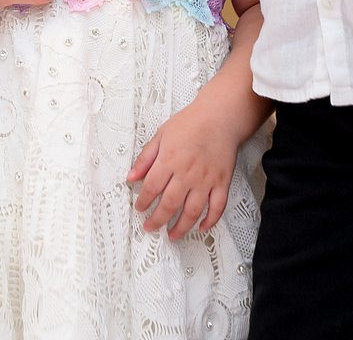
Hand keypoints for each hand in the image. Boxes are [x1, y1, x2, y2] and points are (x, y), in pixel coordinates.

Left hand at [128, 95, 243, 239]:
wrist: (219, 117)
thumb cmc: (190, 123)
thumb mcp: (161, 135)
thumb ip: (145, 158)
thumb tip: (131, 177)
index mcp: (169, 161)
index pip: (152, 188)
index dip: (144, 202)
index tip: (140, 209)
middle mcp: (187, 174)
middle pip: (170, 204)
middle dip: (158, 220)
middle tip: (151, 228)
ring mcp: (206, 180)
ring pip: (192, 211)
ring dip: (181, 227)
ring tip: (172, 235)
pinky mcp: (222, 183)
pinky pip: (217, 207)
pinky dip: (210, 220)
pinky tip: (201, 228)